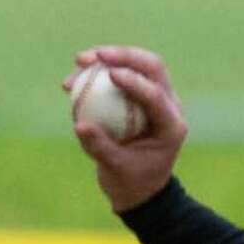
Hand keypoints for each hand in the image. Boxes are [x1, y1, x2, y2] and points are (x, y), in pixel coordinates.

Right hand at [63, 45, 187, 213]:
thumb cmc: (130, 182)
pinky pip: (119, 74)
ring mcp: (155, 98)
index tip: (110, 74)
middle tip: (96, 56)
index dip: (135, 81)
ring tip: (79, 61)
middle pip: (152, 67)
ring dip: (108, 57)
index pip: (157, 95)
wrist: (137, 188)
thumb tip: (80, 124)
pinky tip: (72, 79)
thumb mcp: (115, 170)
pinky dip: (97, 72)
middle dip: (124, 55)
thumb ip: (100, 146)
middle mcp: (168, 106)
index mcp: (171, 126)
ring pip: (136, 64)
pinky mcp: (138, 96)